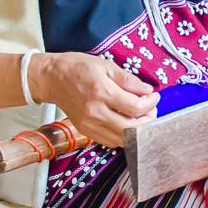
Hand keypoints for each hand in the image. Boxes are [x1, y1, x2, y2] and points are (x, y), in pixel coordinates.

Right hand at [29, 52, 159, 147]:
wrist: (52, 78)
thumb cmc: (78, 68)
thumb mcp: (106, 66)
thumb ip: (128, 80)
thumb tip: (147, 91)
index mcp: (101, 92)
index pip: (135, 107)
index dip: (150, 104)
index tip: (154, 96)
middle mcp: (94, 112)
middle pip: (131, 128)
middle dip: (147, 120)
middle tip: (151, 109)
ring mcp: (89, 124)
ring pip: (121, 139)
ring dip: (137, 131)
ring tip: (141, 117)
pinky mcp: (85, 131)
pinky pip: (110, 141)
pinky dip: (123, 135)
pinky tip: (126, 123)